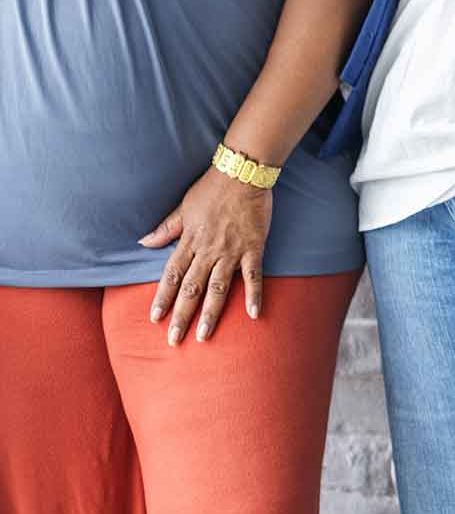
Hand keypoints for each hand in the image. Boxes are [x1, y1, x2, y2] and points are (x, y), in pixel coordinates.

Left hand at [139, 168, 273, 344]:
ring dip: (210, 313)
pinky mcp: (253, 248)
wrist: (242, 173)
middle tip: (174, 340)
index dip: (163, 297)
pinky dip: (253, 294)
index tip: (154, 318)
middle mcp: (208, 250)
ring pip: (217, 288)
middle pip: (192, 288)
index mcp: (190, 241)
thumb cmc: (212, 188)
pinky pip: (253, 275)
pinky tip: (253, 314)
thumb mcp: (183, 207)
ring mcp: (231, 251)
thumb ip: (166, 228)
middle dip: (182, 316)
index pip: (172, 275)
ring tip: (204, 336)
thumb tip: (143, 242)